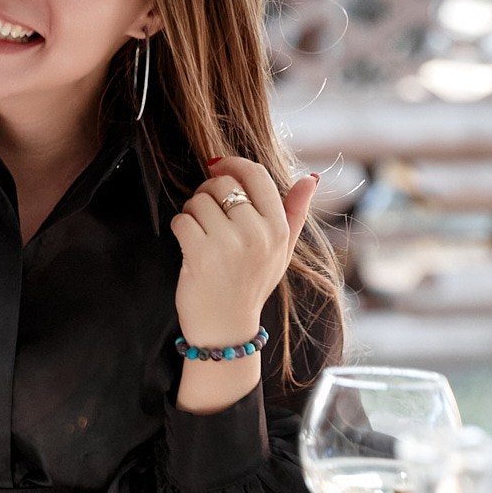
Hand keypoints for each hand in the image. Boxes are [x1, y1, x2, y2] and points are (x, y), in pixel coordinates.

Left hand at [170, 157, 317, 346]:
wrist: (226, 328)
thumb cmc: (251, 285)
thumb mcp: (281, 251)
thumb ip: (296, 212)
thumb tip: (311, 179)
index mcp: (278, 229)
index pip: (257, 175)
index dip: (232, 164)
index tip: (217, 166)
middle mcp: (258, 234)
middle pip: (223, 183)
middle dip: (207, 191)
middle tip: (206, 211)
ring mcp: (230, 245)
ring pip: (199, 199)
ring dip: (192, 210)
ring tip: (199, 232)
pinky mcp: (201, 255)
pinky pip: (182, 219)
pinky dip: (179, 227)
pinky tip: (188, 243)